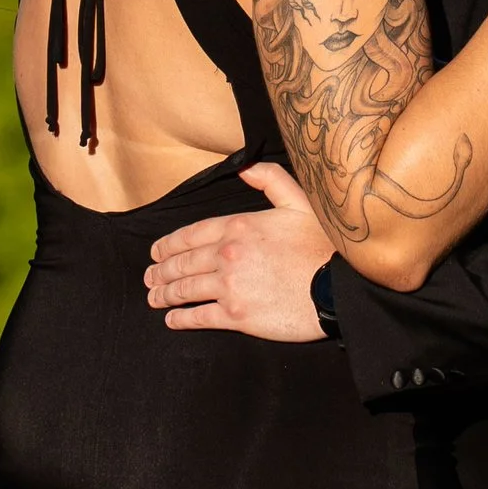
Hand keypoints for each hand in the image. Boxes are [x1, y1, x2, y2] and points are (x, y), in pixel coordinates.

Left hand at [145, 160, 334, 341]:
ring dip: (164, 293)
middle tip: (150, 276)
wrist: (337, 287)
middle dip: (161, 270)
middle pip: (182, 263)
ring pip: (185, 289)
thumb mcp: (299, 203)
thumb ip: (270, 180)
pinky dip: (181, 318)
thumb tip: (244, 169)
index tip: (156, 251)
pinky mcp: (236, 315)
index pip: (191, 235)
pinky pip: (198, 316)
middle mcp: (227, 255)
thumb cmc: (322, 246)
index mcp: (238, 226)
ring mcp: (229, 286)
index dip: (169, 244)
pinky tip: (172, 319)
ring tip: (154, 296)